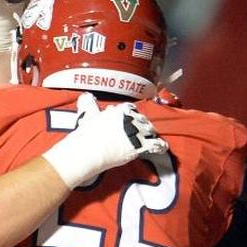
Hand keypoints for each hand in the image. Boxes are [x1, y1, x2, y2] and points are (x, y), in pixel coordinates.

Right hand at [43, 92, 167, 187]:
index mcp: (119, 110)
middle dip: (141, 123)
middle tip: (139, 129)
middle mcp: (130, 119)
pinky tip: (161, 147)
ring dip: (149, 133)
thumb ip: (88, 104)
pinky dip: (159, 146)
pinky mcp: (140, 146)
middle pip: (141, 119)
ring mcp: (136, 132)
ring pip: (149, 130)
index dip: (129, 113)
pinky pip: (155, 144)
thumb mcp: (87, 115)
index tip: (127, 117)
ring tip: (150, 137)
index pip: (129, 108)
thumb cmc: (86, 134)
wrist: (89, 150)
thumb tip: (86, 96)